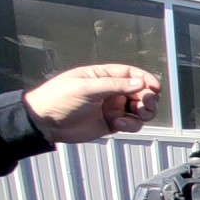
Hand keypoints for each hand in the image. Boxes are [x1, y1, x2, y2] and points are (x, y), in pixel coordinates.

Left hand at [23, 64, 161, 143]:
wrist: (44, 123)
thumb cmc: (58, 99)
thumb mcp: (86, 88)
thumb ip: (114, 85)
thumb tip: (140, 83)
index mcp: (102, 76)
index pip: (130, 74)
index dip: (145, 79)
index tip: (155, 87)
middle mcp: (110, 91)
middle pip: (139, 92)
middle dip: (147, 98)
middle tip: (146, 105)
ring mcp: (112, 108)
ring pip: (139, 109)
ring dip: (143, 112)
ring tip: (139, 115)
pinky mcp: (111, 123)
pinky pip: (131, 124)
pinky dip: (131, 125)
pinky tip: (118, 124)